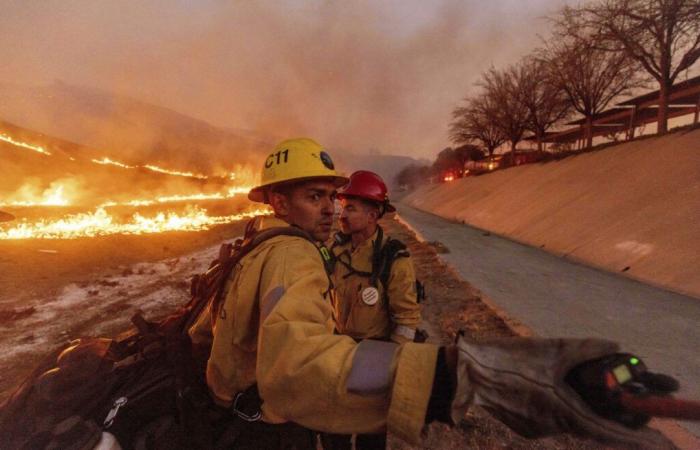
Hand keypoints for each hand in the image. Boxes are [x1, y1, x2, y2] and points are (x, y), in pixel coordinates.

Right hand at [450, 334, 673, 448]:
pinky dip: (562, 406)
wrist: (466, 373)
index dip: (632, 436)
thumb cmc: (507, 359)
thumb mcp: (550, 348)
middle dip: (609, 415)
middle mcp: (551, 426)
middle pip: (589, 425)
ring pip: (570, 419)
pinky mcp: (524, 424)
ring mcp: (536, 428)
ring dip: (583, 407)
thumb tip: (616, 346)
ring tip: (586, 387)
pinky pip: (552, 418)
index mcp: (560, 411)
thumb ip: (586, 348)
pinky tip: (554, 388)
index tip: (656, 440)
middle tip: (625, 400)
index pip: (605, 431)